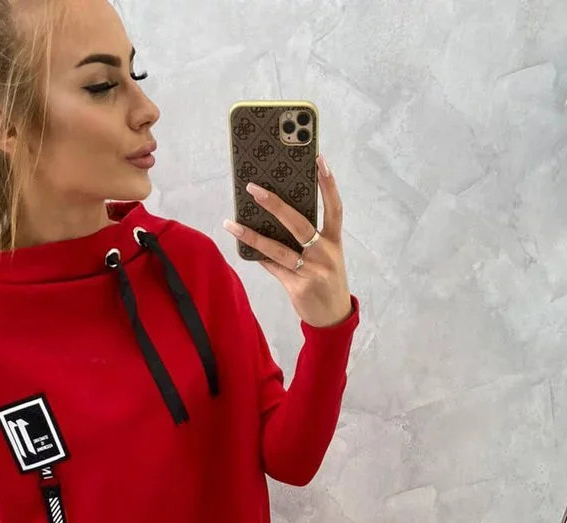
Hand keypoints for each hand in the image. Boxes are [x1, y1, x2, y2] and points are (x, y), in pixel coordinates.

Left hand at [223, 154, 352, 328]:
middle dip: (276, 205)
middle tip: (254, 189)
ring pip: (278, 249)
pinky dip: (258, 256)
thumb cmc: (327, 281)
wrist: (334, 319)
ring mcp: (311, 272)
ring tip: (231, 223)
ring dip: (253, 235)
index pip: (334, 208)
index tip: (319, 160)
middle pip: (300, 225)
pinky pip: (273, 267)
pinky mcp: (298, 288)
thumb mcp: (327, 258)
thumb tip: (274, 217)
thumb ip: (309, 239)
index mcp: (334, 242)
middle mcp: (325, 255)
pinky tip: (242, 245)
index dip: (328, 184)